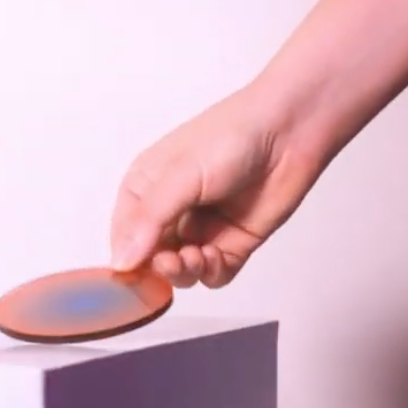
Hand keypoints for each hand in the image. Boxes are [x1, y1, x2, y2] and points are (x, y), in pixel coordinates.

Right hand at [109, 85, 321, 288]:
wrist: (288, 133)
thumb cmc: (230, 137)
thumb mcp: (180, 174)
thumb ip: (150, 219)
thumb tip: (120, 262)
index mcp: (145, 187)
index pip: (123, 235)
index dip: (127, 257)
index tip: (135, 272)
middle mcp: (169, 210)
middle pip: (150, 259)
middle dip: (159, 267)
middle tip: (173, 261)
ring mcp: (201, 228)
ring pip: (180, 272)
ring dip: (185, 272)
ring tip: (198, 255)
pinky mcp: (232, 243)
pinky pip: (213, 275)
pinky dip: (211, 273)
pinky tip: (216, 255)